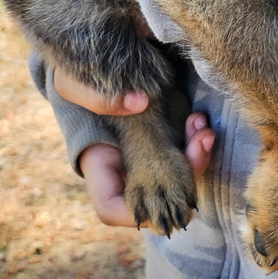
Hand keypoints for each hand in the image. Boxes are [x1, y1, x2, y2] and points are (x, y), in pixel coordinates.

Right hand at [55, 67, 214, 228]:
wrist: (102, 64)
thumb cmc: (80, 79)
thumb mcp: (73, 84)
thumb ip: (98, 96)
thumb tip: (138, 103)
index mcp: (99, 164)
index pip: (111, 209)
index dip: (135, 214)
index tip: (162, 193)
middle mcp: (125, 170)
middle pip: (158, 199)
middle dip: (187, 176)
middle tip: (202, 141)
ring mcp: (149, 157)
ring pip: (180, 179)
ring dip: (198, 157)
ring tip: (203, 129)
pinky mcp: (168, 139)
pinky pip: (187, 153)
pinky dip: (197, 140)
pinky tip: (199, 120)